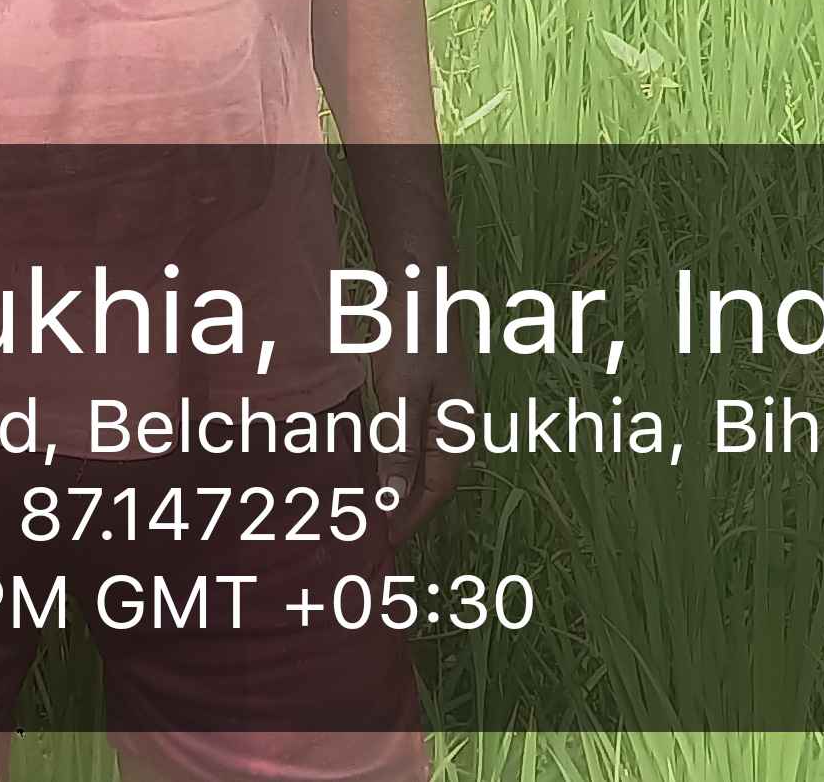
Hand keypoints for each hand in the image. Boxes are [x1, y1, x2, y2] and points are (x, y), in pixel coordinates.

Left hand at [369, 343, 468, 532]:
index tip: (386, 540)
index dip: (413, 515)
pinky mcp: (419, 391)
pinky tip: (367, 462)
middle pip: (431, 477)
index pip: (437, 487)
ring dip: (396, 482)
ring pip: (417, 457)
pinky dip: (390, 455)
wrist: (417, 282)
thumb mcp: (403, 395)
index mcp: (456, 427)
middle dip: (405, 505)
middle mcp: (452, 422)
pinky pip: (407, 436)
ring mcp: (437, 406)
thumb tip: (396, 498)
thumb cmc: (413, 336)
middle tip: (372, 530)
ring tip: (367, 506)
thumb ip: (399, 448)